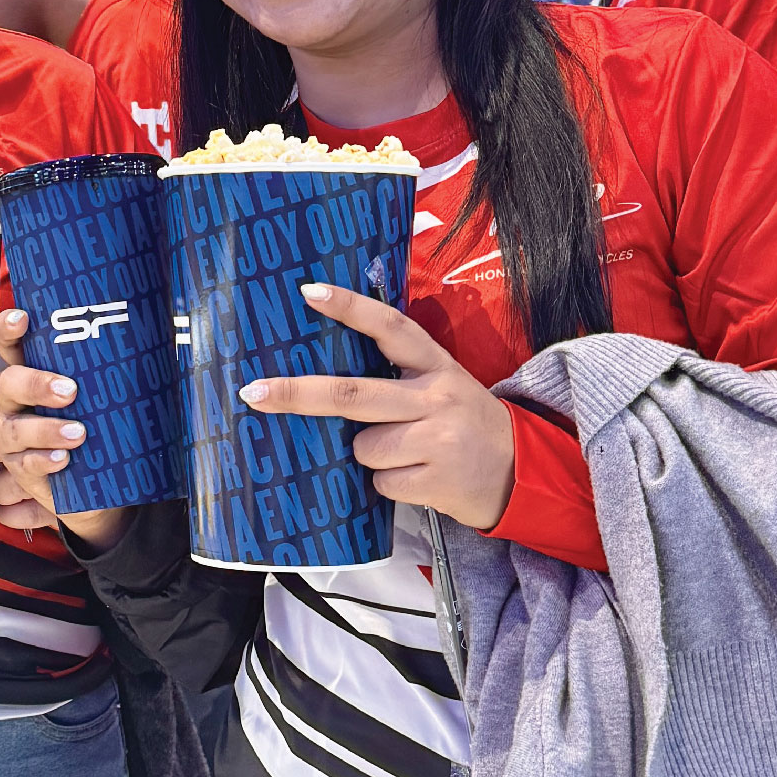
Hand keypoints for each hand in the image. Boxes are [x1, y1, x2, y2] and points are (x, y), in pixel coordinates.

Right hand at [0, 309, 130, 548]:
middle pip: (9, 384)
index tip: (23, 318)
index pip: (10, 345)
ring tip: (79, 433)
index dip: (8, 329)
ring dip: (46, 429)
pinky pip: (26, 464)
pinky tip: (63, 459)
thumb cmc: (104, 426)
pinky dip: (44, 460)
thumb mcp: (106, 395)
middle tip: (70, 391)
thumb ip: (113, 369)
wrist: (101, 484)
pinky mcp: (22, 470)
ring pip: (16, 429)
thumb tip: (154, 336)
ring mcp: (15, 437)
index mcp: (34, 374)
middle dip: (36, 384)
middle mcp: (16, 403)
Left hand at [241, 283, 514, 530]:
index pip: (391, 328)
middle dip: (297, 394)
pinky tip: (419, 477)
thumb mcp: (443, 385)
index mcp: (436, 365)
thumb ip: (398, 375)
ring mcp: (438, 439)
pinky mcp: (437, 480)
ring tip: (407, 455)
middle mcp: (437, 396)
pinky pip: (382, 482)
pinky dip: (390, 484)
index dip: (350, 308)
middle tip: (253, 392)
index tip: (308, 292)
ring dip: (370, 455)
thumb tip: (327, 378)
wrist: (523, 474)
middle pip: (353, 395)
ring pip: (364, 447)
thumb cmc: (466, 425)